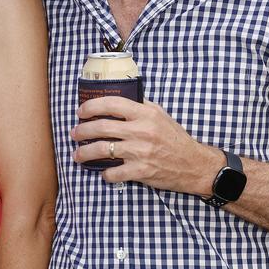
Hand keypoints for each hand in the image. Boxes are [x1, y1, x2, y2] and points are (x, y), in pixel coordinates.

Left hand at [70, 97, 222, 194]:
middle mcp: (141, 131)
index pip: (112, 104)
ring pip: (102, 150)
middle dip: (82, 130)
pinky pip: (114, 173)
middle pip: (101, 127)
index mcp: (145, 114)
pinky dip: (105, 174)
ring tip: (77, 155)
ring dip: (84, 153)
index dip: (91, 106)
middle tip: (74, 134)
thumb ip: (140, 105)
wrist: (194, 164)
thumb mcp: (160, 115)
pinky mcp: (141, 171)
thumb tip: (120, 95)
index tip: (81, 111)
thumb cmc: (175, 139)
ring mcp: (140, 152)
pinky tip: (103, 172)